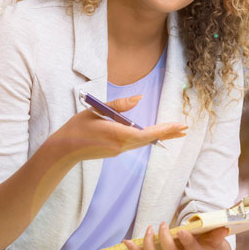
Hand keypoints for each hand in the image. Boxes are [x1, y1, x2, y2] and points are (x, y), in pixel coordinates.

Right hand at [49, 95, 187, 162]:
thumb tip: (139, 99)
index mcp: (117, 134)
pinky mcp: (115, 151)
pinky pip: (136, 143)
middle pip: (150, 139)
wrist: (63, 150)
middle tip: (185, 128)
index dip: (164, 130)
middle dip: (168, 133)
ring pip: (144, 142)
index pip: (147, 133)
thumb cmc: (77, 127)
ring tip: (176, 131)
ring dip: (160, 136)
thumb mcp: (97, 110)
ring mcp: (119, 150)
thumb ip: (119, 105)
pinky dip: (148, 138)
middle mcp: (121, 145)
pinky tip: (155, 135)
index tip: (179, 125)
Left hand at [124, 223, 228, 249]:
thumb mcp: (212, 245)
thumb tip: (223, 227)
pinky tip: (126, 242)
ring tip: (149, 229)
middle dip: (165, 238)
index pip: (191, 249)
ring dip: (149, 244)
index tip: (180, 230)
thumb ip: (215, 236)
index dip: (185, 240)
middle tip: (163, 224)